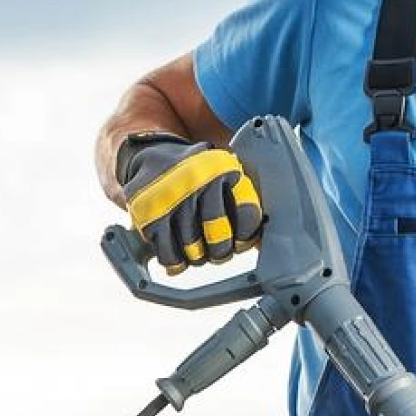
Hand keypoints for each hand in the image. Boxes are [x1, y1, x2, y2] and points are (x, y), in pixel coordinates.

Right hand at [119, 134, 262, 272]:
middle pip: (219, 240)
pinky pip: (168, 255)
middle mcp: (198, 179)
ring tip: (194, 245)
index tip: (239, 241)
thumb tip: (269, 245)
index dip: (245, 237)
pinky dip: (175, 260)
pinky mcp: (146, 212)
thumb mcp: (225, 178)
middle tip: (215, 249)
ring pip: (193, 251)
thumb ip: (245, 205)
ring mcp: (170, 196)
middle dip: (219, 251)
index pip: (247, 216)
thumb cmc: (198, 175)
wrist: (151, 155)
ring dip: (196, 256)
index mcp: (224, 168)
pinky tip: (177, 251)